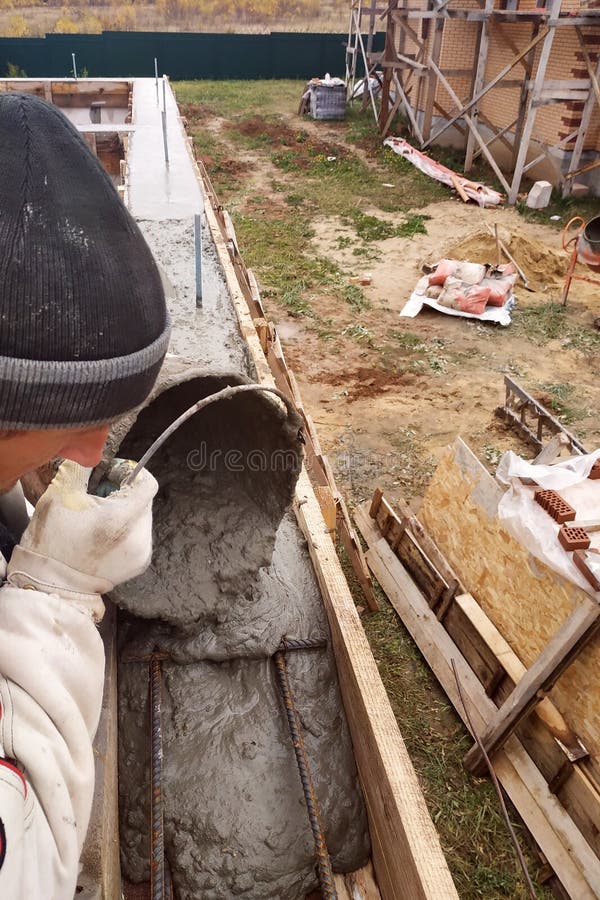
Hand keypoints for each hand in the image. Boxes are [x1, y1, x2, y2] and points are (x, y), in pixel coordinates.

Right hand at [7, 459, 157, 615]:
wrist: (52, 585)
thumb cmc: (52, 541)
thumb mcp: (60, 495)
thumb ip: (82, 468)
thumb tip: (94, 453)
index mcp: (121, 519)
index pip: (147, 484)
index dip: (130, 473)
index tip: (111, 474)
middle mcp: (139, 537)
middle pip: (144, 499)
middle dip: (124, 492)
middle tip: (98, 496)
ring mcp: (142, 552)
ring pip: (143, 516)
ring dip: (125, 511)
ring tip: (99, 519)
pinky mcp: (140, 563)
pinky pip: (140, 535)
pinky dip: (126, 530)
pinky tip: (103, 536)